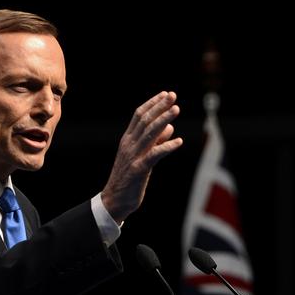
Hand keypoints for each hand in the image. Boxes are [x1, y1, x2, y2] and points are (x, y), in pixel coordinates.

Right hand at [101, 91, 182, 221]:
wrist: (115, 200)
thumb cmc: (129, 179)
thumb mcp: (142, 156)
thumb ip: (155, 141)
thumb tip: (169, 127)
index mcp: (127, 140)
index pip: (138, 115)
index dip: (152, 103)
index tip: (165, 94)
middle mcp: (129, 144)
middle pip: (144, 120)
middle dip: (159, 106)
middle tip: (173, 96)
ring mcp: (133, 156)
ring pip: (149, 133)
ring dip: (164, 120)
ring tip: (176, 110)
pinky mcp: (139, 169)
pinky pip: (154, 155)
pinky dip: (167, 146)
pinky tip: (179, 141)